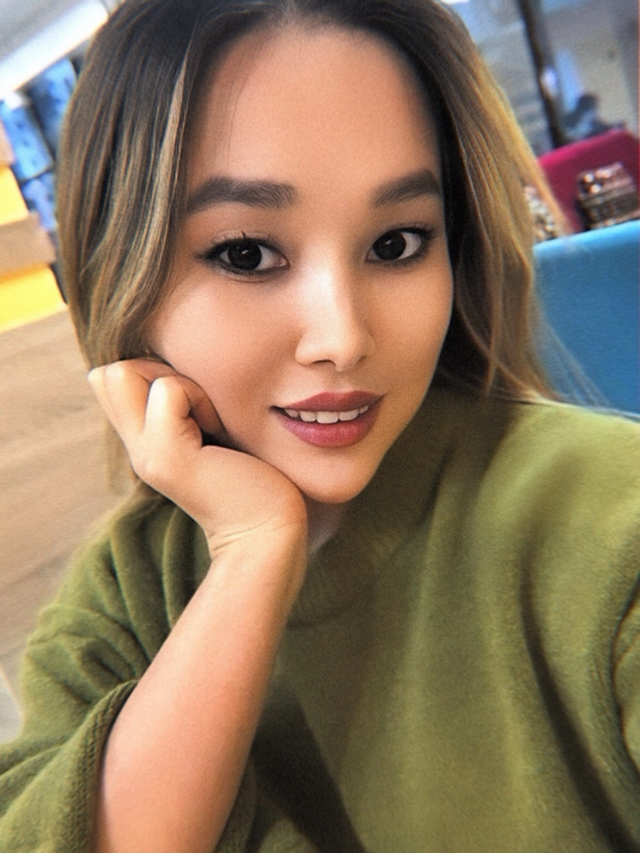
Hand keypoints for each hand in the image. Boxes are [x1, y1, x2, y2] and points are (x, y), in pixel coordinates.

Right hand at [88, 360, 306, 557]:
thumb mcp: (214, 430)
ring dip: (180, 383)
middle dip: (157, 371)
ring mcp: (146, 454)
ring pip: (126, 372)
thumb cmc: (257, 478)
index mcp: (145, 442)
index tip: (194, 406)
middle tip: (200, 409)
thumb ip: (189, 406)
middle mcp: (137, 448)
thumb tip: (175, 366)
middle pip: (109, 374)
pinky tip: (220, 430)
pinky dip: (200, 397)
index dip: (150, 373)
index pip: (110, 379)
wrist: (268, 531)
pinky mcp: (167, 456)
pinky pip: (168, 389)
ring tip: (211, 421)